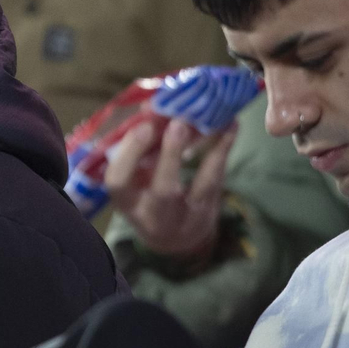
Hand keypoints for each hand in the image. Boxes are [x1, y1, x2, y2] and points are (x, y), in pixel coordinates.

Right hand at [105, 118, 236, 260]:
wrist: (174, 239)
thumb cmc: (146, 198)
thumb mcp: (133, 181)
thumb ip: (137, 152)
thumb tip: (150, 108)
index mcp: (125, 200)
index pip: (118, 181)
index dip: (130, 154)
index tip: (143, 127)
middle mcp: (153, 213)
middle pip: (162, 189)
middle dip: (172, 154)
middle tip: (179, 122)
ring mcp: (186, 216)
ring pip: (199, 186)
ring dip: (210, 151)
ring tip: (215, 120)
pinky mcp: (209, 210)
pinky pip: (218, 179)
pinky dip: (223, 150)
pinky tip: (230, 126)